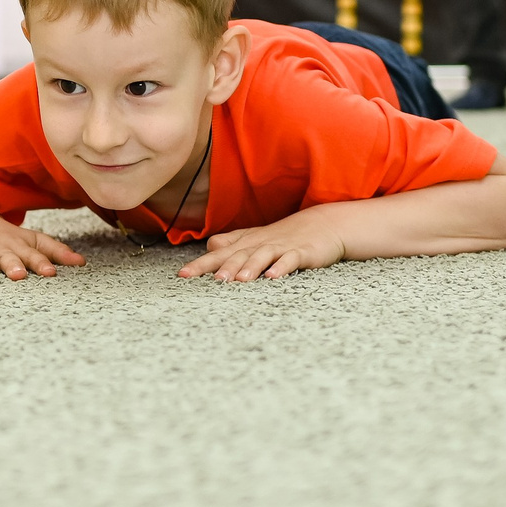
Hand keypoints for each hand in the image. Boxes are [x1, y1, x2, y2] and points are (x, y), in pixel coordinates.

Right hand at [0, 215, 85, 281]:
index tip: (51, 273)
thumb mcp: (32, 241)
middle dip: (12, 264)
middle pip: (6, 254)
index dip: (41, 263)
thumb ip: (55, 251)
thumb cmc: (9, 238)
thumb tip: (83, 262)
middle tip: (18, 275)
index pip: (33, 254)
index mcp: (18, 244)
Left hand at [177, 217, 344, 282]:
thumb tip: (209, 248)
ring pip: (261, 257)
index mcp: (246, 243)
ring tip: (237, 281)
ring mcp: (280, 247)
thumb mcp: (256, 239)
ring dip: (249, 268)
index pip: (219, 254)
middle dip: (221, 267)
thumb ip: (233, 244)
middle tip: (207, 280)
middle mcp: (259, 244)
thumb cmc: (286, 235)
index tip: (182, 275)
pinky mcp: (301, 253)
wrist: (323, 225)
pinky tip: (273, 277)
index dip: (201, 264)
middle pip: (236, 255)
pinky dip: (281, 268)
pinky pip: (290, 260)